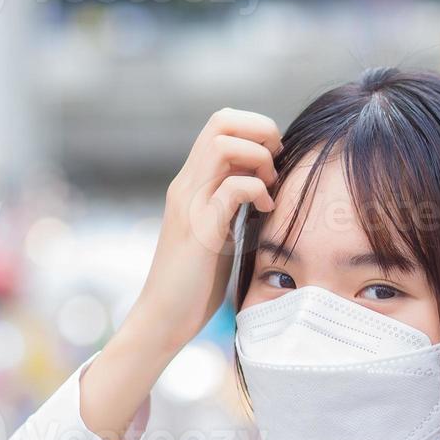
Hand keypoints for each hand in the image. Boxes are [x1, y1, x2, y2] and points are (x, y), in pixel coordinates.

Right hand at [130, 108, 280, 350]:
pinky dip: (257, 190)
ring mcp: (190, 204)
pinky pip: (232, 188)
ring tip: (269, 186)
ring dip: (258, 157)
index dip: (254, 129)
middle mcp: (186, 185)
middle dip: (261, 132)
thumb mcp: (217, 231)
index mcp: (191, 183)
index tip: (273, 159)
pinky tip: (264, 211)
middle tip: (275, 166)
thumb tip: (260, 185)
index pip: (220, 124)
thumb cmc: (193, 283)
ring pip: (224, 144)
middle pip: (222, 121)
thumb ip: (231, 204)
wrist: (163, 318)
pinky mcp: (200, 229)